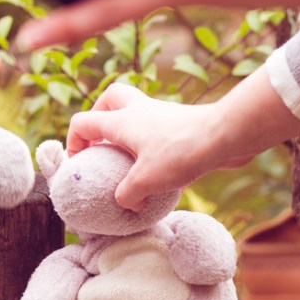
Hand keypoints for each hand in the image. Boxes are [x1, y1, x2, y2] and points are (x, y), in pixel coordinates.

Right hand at [67, 83, 224, 209]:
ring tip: (131, 161)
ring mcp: (162, 114)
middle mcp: (139, 111)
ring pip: (136, 111)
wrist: (224, 135)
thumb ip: (127, 195)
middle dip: (100, 116)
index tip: (81, 163)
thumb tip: (126, 202)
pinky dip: (152, 144)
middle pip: (110, 97)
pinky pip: (158, 128)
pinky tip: (161, 170)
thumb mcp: (146, 182)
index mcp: (121, 121)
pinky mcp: (181, 123)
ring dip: (129, 131)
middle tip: (103, 142)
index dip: (74, 141)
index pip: (83, 121)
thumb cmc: (180, 153)